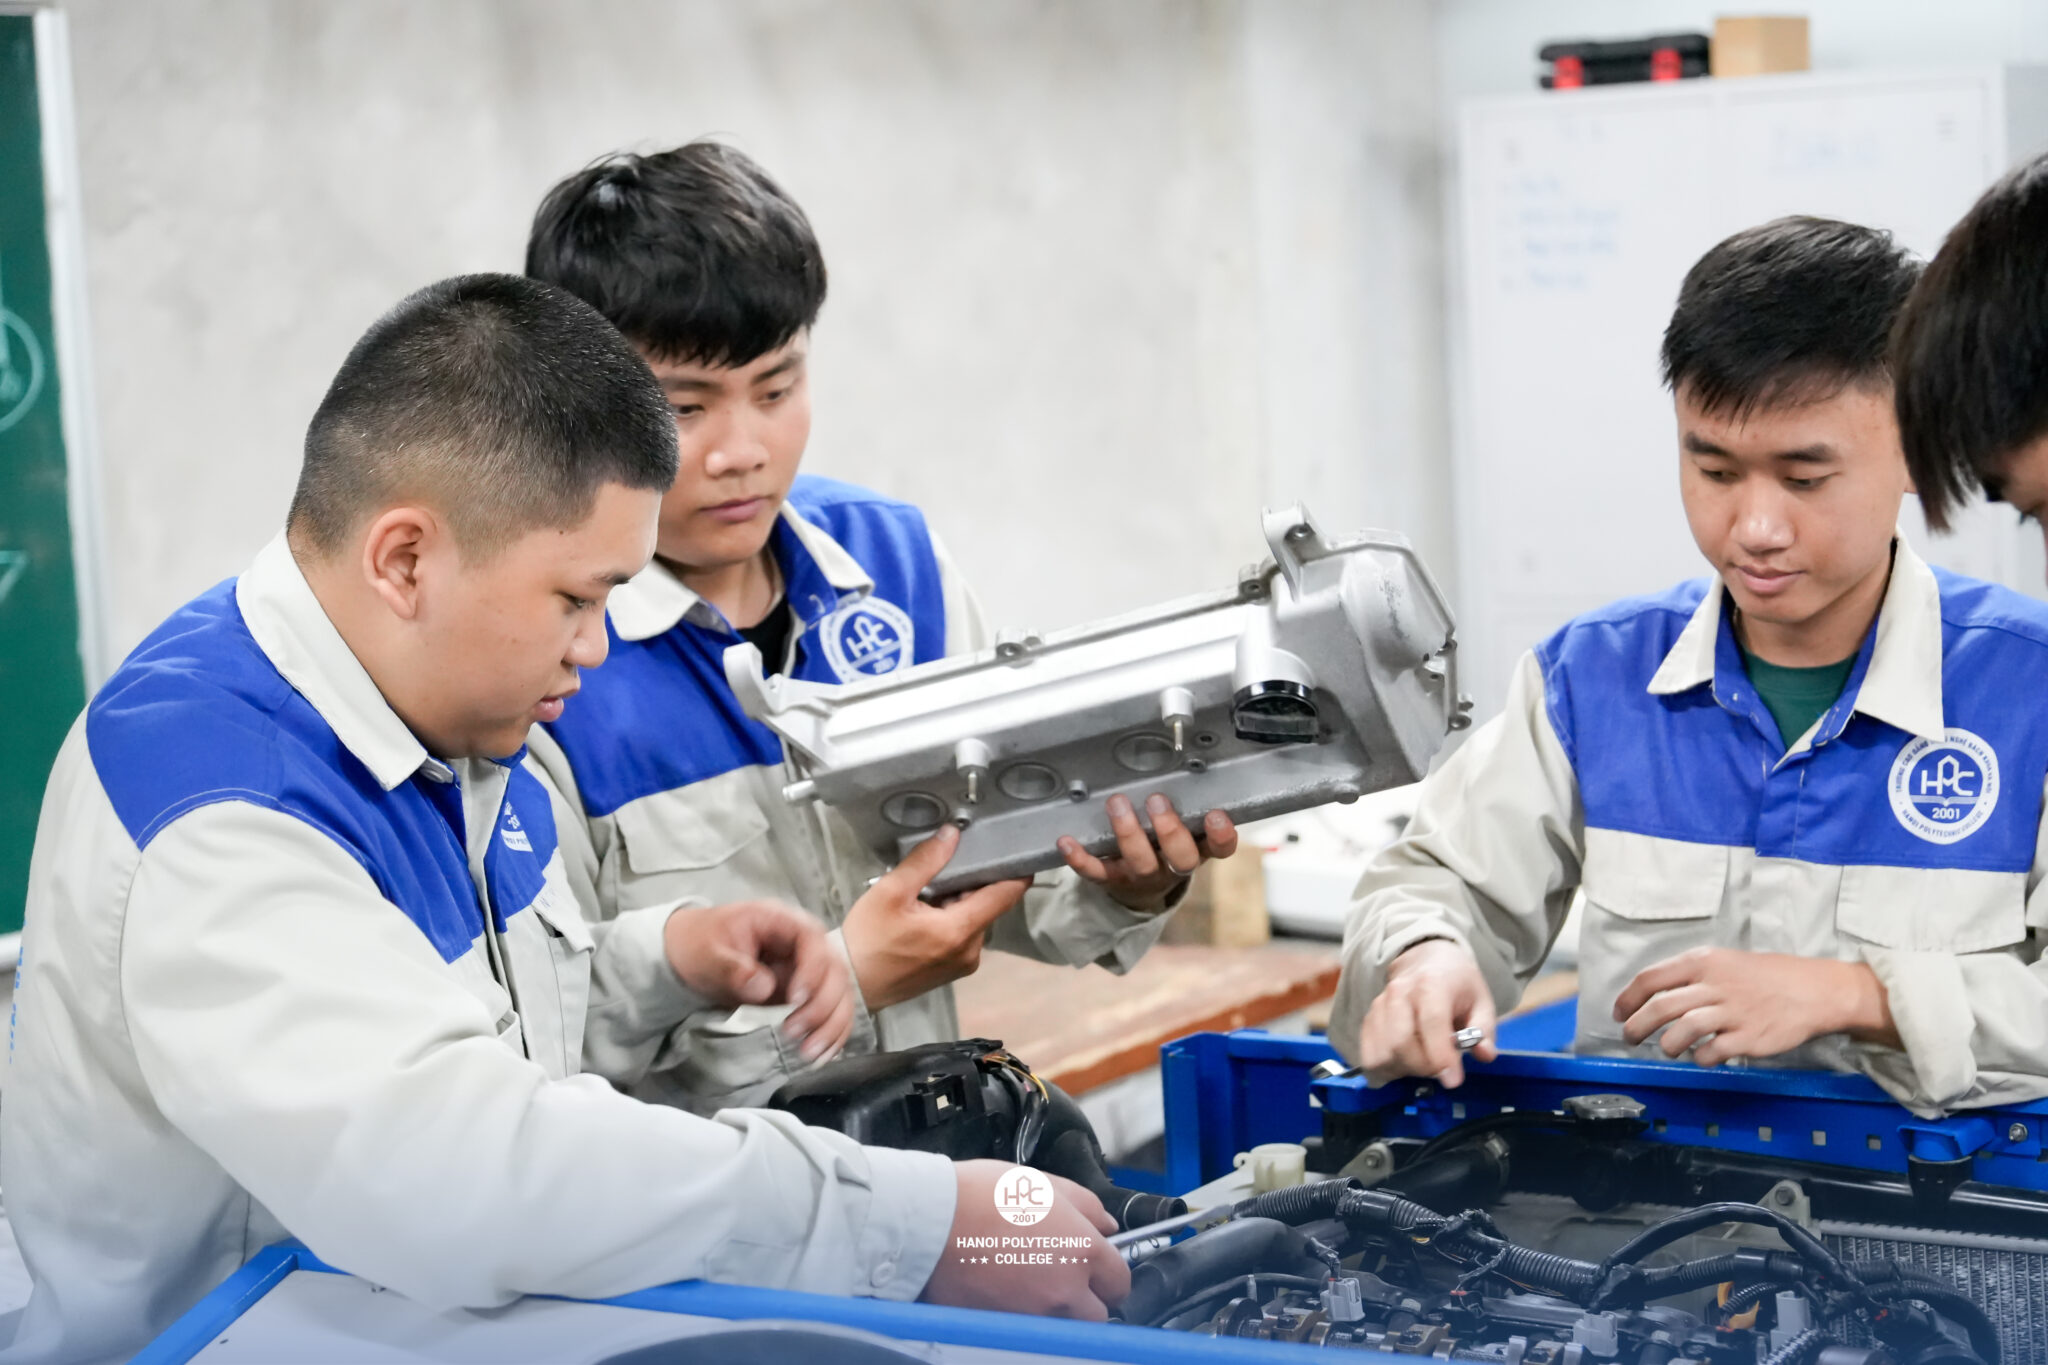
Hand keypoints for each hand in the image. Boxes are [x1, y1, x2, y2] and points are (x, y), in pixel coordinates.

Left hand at [661, 900, 853, 1062]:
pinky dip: (831, 1034)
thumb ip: (733, 968)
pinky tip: (820, 1055)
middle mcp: (805, 945)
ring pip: (841, 995)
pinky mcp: (808, 994)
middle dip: (822, 1006)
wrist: (693, 951)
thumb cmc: (701, 944)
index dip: (812, 972)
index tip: (793, 1000)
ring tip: (808, 1053)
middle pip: (836, 971)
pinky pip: (832, 1012)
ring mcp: (809, 970)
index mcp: (783, 922)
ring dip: (831, 1026)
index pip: (814, 942)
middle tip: (792, 1032)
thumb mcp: (707, 952)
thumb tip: (764, 988)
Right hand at [843, 825, 1030, 1011]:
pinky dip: (953, 918)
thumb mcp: (891, 892)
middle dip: (973, 883)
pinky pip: (965, 934)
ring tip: (927, 893)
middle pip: (989, 904)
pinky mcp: (954, 970)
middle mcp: (971, 950)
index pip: (1007, 895)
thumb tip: (952, 834)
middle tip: (944, 867)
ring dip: (960, 901)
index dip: (1016, 870)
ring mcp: (964, 964)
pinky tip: (926, 914)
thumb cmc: (868, 938)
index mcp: (960, 931)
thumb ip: (925, 861)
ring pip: (976, 918)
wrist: (851, 986)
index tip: (1015, 850)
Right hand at [919, 1160, 1129, 1319]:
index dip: (1109, 1271)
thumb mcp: (1041, 1183)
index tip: (1097, 1265)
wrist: (927, 1222)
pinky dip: (1024, 1318)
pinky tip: (1007, 1292)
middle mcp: (1064, 1291)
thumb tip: (1106, 1224)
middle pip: (1098, 1314)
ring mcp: (1034, 1316)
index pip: (1119, 1280)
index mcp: (1081, 1251)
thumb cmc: (978, 1196)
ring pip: (1065, 1327)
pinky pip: (1029, 1331)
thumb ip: (1085, 1205)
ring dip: (1058, 1311)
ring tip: (1031, 1283)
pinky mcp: (1005, 1329)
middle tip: (1064, 1275)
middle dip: (1087, 1298)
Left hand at [1057, 794, 1239, 912]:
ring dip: (1128, 834)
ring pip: (1141, 863)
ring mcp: (1142, 877)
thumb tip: (1179, 757)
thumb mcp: (1184, 828)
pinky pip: (1096, 873)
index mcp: (1197, 850)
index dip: (1221, 835)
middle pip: (1181, 858)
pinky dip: (1080, 858)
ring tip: (1117, 804)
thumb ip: (1185, 803)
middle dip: (1169, 830)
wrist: (1139, 888)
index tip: (1216, 814)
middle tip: (1156, 801)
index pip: (1219, 848)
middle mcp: (1173, 867)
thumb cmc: (1164, 844)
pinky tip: (1067, 841)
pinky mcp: (1112, 881)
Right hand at [1354, 938, 1497, 1087]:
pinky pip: (1369, 1056)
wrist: (1426, 961)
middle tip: (1441, 1070)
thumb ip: (1484, 1030)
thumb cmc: (1457, 985)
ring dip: (1405, 1070)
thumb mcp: (1481, 1002)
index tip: (1453, 1080)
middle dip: (1423, 1067)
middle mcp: (1399, 993)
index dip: (1441, 1056)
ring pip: (1383, 1053)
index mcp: (1431, 984)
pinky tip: (1405, 1064)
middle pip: (1401, 1043)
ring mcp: (1379, 1006)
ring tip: (1424, 1064)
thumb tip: (1484, 1054)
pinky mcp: (1368, 1020)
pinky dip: (1387, 1069)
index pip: (1431, 1022)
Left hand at [1615, 947, 1899, 1063]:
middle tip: (1630, 1037)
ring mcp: (1733, 1012)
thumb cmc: (1764, 977)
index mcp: (1703, 961)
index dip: (1627, 999)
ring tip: (1668, 1049)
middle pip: (1660, 1007)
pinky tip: (1701, 1056)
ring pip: (1682, 1030)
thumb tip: (1652, 997)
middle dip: (1637, 1026)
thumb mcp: (1723, 961)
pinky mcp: (1750, 1037)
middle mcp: (1714, 984)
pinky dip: (1700, 1058)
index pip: (1650, 978)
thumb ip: (1689, 976)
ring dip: (1667, 1045)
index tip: (1619, 1013)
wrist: (1814, 990)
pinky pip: (1712, 1052)